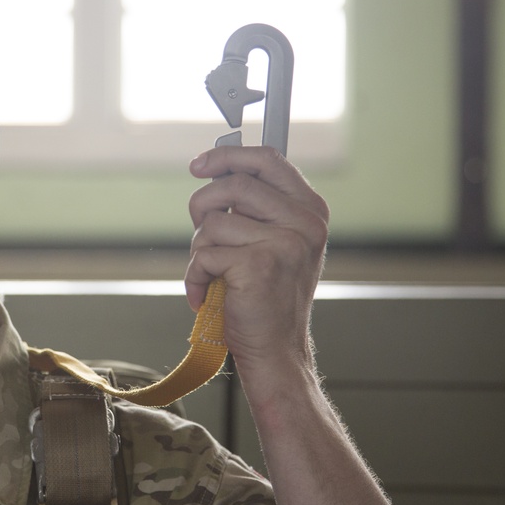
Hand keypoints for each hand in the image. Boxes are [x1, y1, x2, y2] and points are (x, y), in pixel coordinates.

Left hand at [185, 145, 328, 390]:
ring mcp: (285, 242)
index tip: (199, 165)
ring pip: (213, 221)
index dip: (228, 156)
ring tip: (212, 274)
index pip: (268, 159)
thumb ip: (254, 207)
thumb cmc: (265, 297)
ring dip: (199, 250)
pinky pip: (204, 253)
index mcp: (309, 210)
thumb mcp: (272, 242)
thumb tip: (213, 169)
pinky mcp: (259, 264)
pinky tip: (205, 293)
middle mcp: (304, 222)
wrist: (276, 349)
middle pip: (233, 184)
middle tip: (202, 236)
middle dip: (202, 208)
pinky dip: (195, 276)